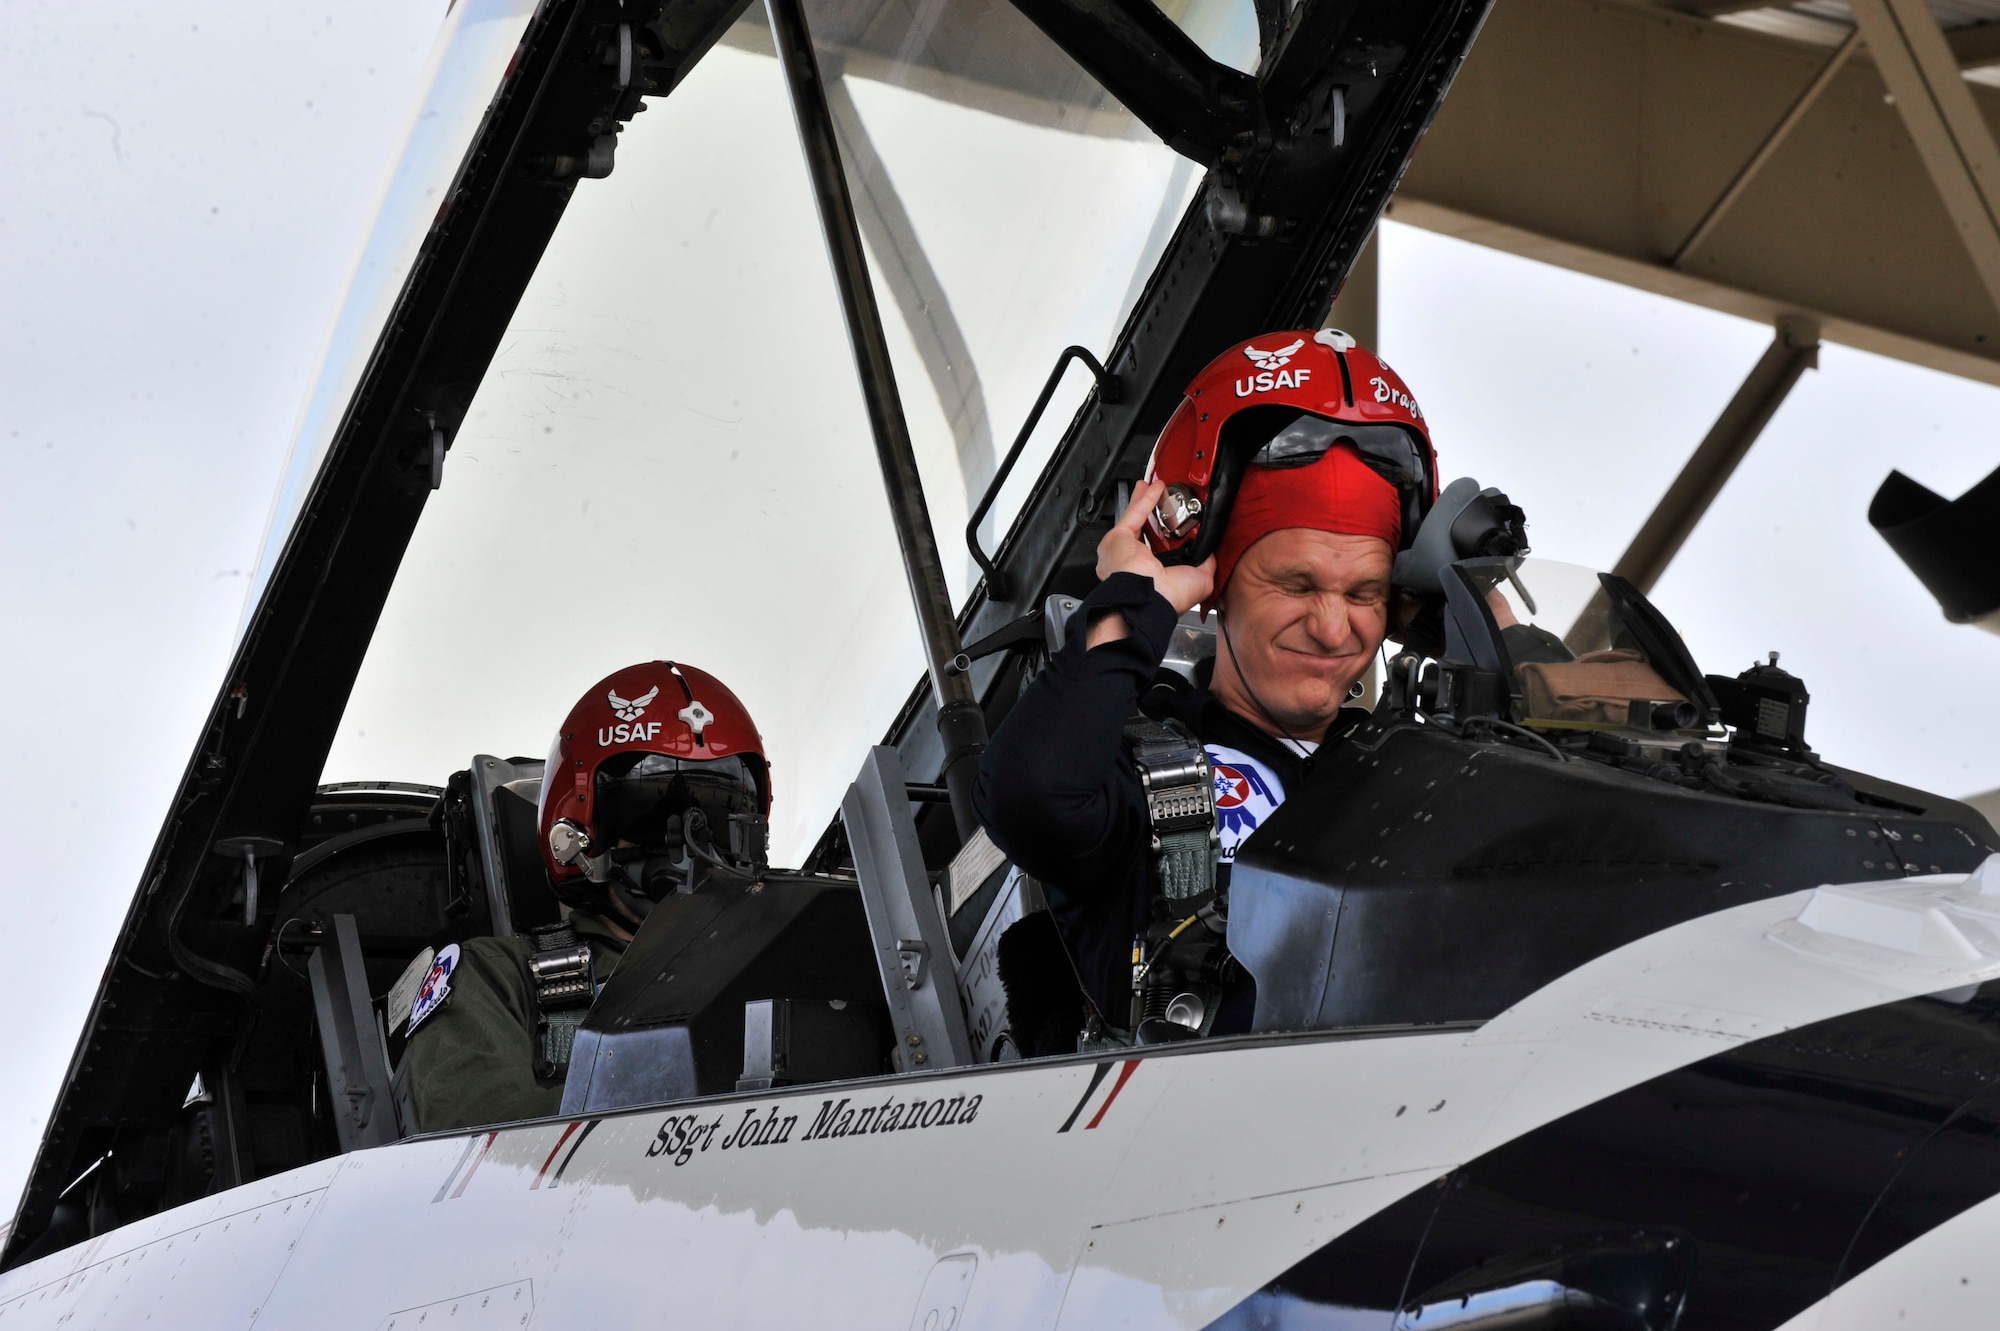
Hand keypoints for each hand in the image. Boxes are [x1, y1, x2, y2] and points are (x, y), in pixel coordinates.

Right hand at [1088, 480, 1215, 646]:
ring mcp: (1125, 550)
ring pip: (1136, 519)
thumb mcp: (1200, 581)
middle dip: (1152, 515)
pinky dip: (1146, 499)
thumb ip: (1206, 563)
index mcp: (1151, 577)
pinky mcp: (1119, 537)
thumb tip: (1211, 552)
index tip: (1180, 527)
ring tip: (1154, 487)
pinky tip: (1155, 487)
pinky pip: (1134, 513)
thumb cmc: (1166, 599)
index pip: (1161, 553)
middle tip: (1162, 502)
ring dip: (1145, 501)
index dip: (1170, 538)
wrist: (1149, 600)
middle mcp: (1134, 564)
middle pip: (1146, 532)